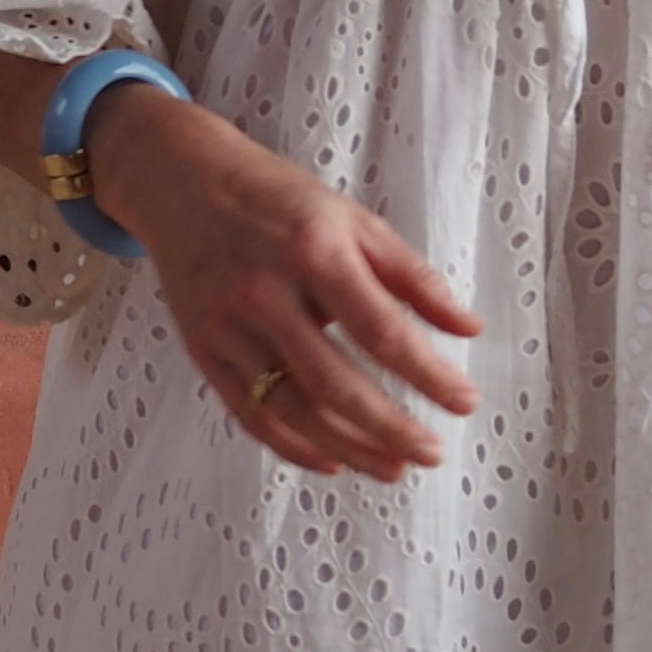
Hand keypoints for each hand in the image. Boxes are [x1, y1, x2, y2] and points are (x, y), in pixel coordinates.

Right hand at [84, 81, 479, 482]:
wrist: (182, 184)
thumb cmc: (276, 200)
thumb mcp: (354, 221)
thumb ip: (413, 277)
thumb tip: (468, 328)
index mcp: (313, 253)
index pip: (381, 331)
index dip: (428, 374)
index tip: (463, 401)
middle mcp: (266, 295)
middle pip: (335, 383)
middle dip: (391, 427)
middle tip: (431, 452)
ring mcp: (229, 329)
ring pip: (293, 410)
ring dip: (349, 448)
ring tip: (393, 467)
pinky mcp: (205, 353)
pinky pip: (251, 415)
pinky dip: (293, 447)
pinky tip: (332, 461)